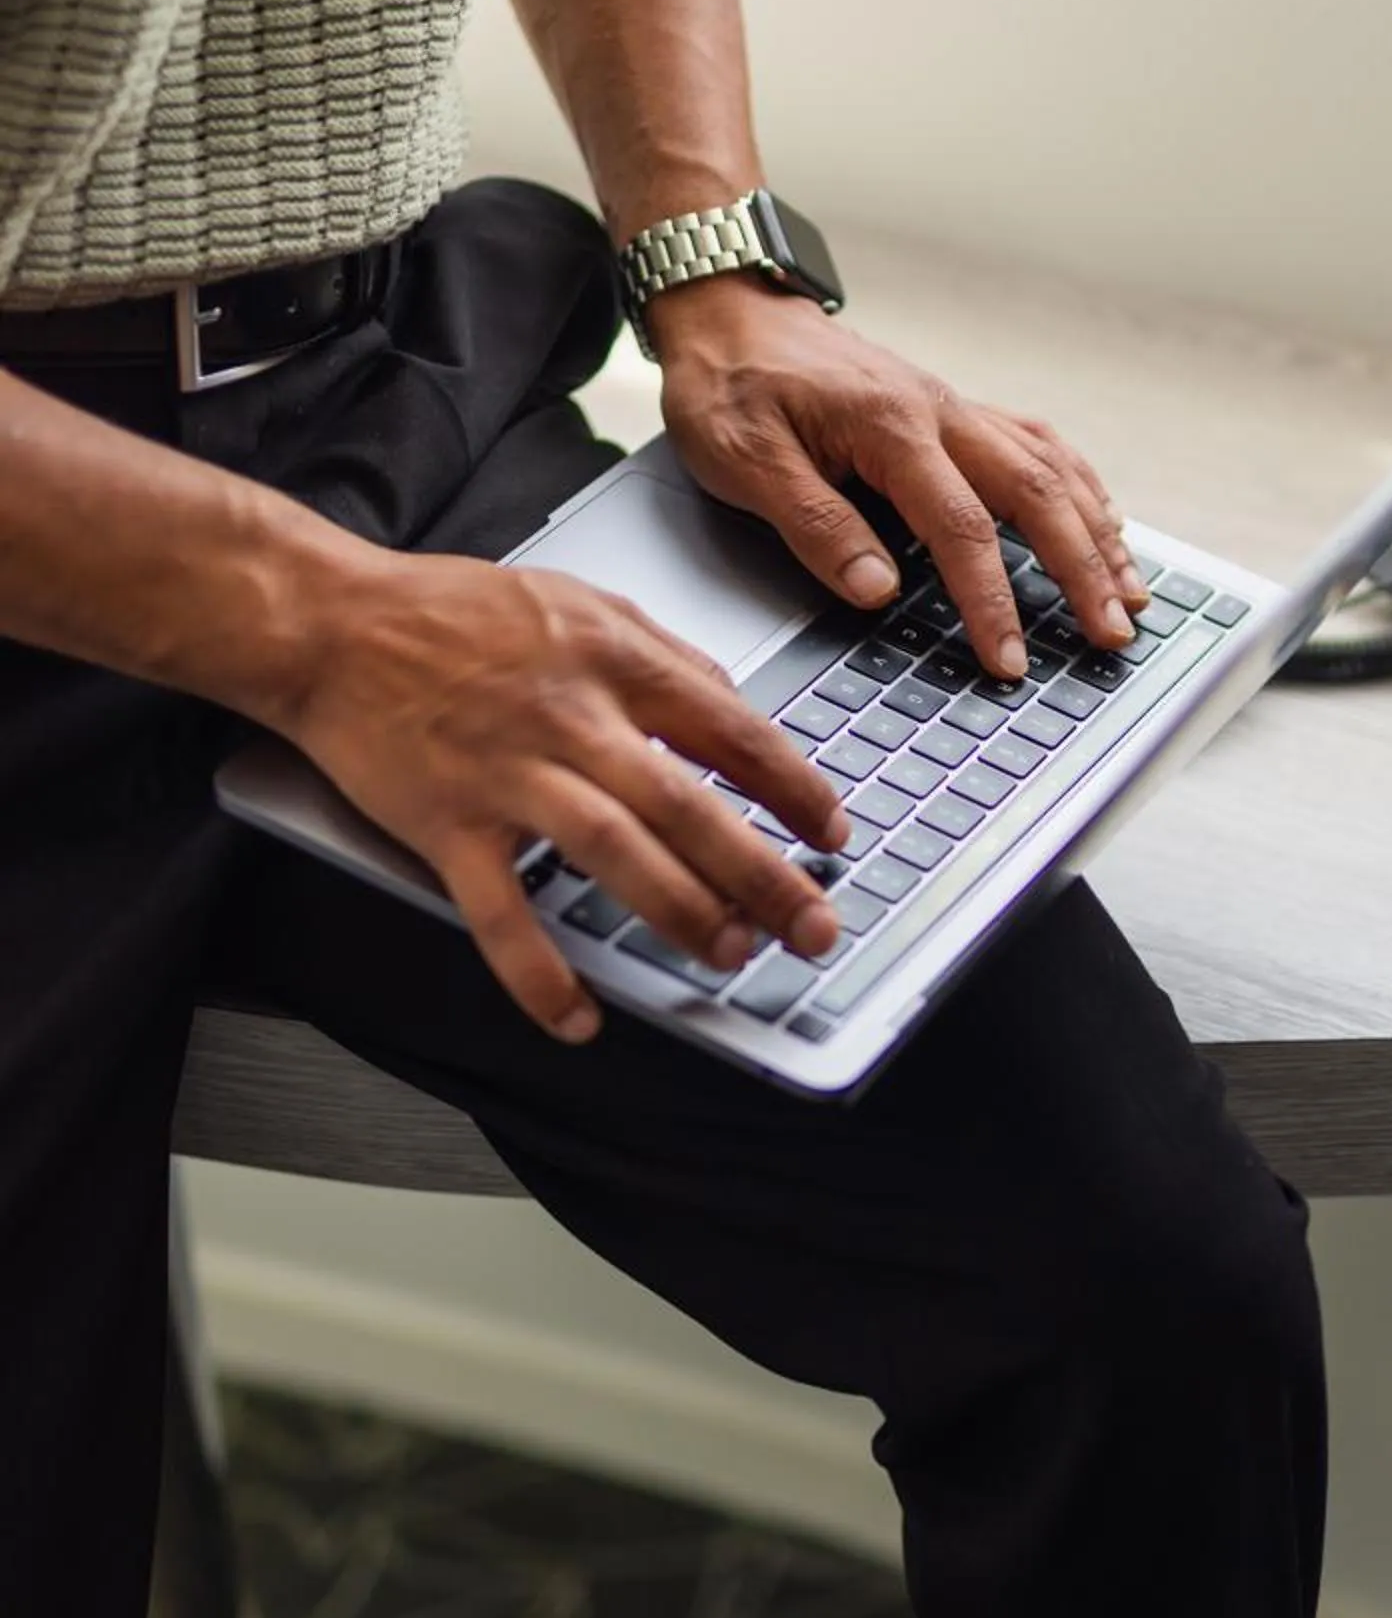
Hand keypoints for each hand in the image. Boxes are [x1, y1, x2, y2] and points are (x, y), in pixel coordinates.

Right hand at [282, 545, 852, 1042]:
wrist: (330, 623)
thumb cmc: (450, 612)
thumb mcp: (579, 599)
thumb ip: (662, 653)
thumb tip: (734, 706)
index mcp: (613, 661)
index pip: (732, 731)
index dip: (795, 789)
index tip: (834, 833)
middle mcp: (571, 718)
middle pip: (689, 803)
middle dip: (764, 872)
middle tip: (814, 925)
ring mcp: (508, 775)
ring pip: (614, 851)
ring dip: (679, 911)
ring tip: (730, 955)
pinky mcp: (447, 825)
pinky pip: (500, 912)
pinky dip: (539, 973)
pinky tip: (578, 1018)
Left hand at [651, 278, 1153, 677]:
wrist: (730, 307)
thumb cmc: (730, 382)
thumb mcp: (743, 459)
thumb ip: (814, 525)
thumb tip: (878, 591)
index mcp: (890, 427)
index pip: (961, 528)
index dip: (991, 601)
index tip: (1009, 660)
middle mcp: (939, 412)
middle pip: (1036, 494)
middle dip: (1082, 569)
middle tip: (1112, 632)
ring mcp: (953, 408)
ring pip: (1050, 468)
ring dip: (1097, 532)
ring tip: (1130, 590)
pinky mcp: (952, 411)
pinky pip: (1036, 446)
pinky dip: (1080, 487)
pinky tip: (1103, 520)